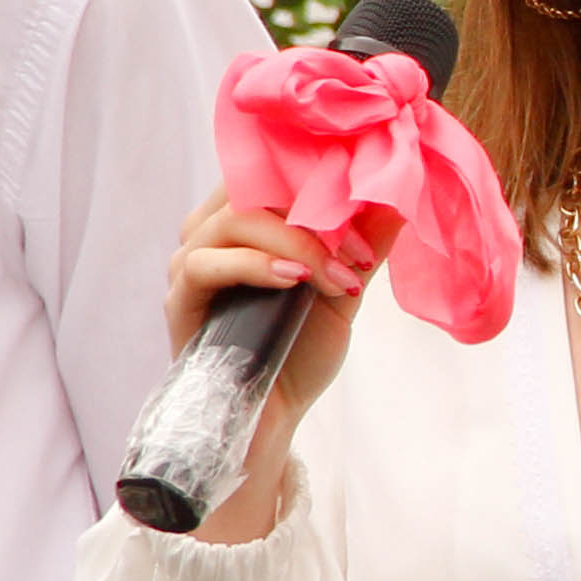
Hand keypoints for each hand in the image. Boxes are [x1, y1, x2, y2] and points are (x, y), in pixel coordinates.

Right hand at [165, 193, 403, 543]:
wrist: (274, 414)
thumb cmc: (303, 346)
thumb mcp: (344, 287)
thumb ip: (365, 241)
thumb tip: (401, 190)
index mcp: (248, 216)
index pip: (272, 165)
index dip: (321, 172)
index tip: (371, 195)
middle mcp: (213, 229)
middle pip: (256, 185)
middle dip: (318, 213)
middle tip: (361, 254)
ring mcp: (191, 259)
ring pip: (236, 218)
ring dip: (297, 242)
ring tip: (337, 276)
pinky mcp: (179, 296)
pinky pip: (207, 263)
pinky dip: (256, 265)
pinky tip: (293, 281)